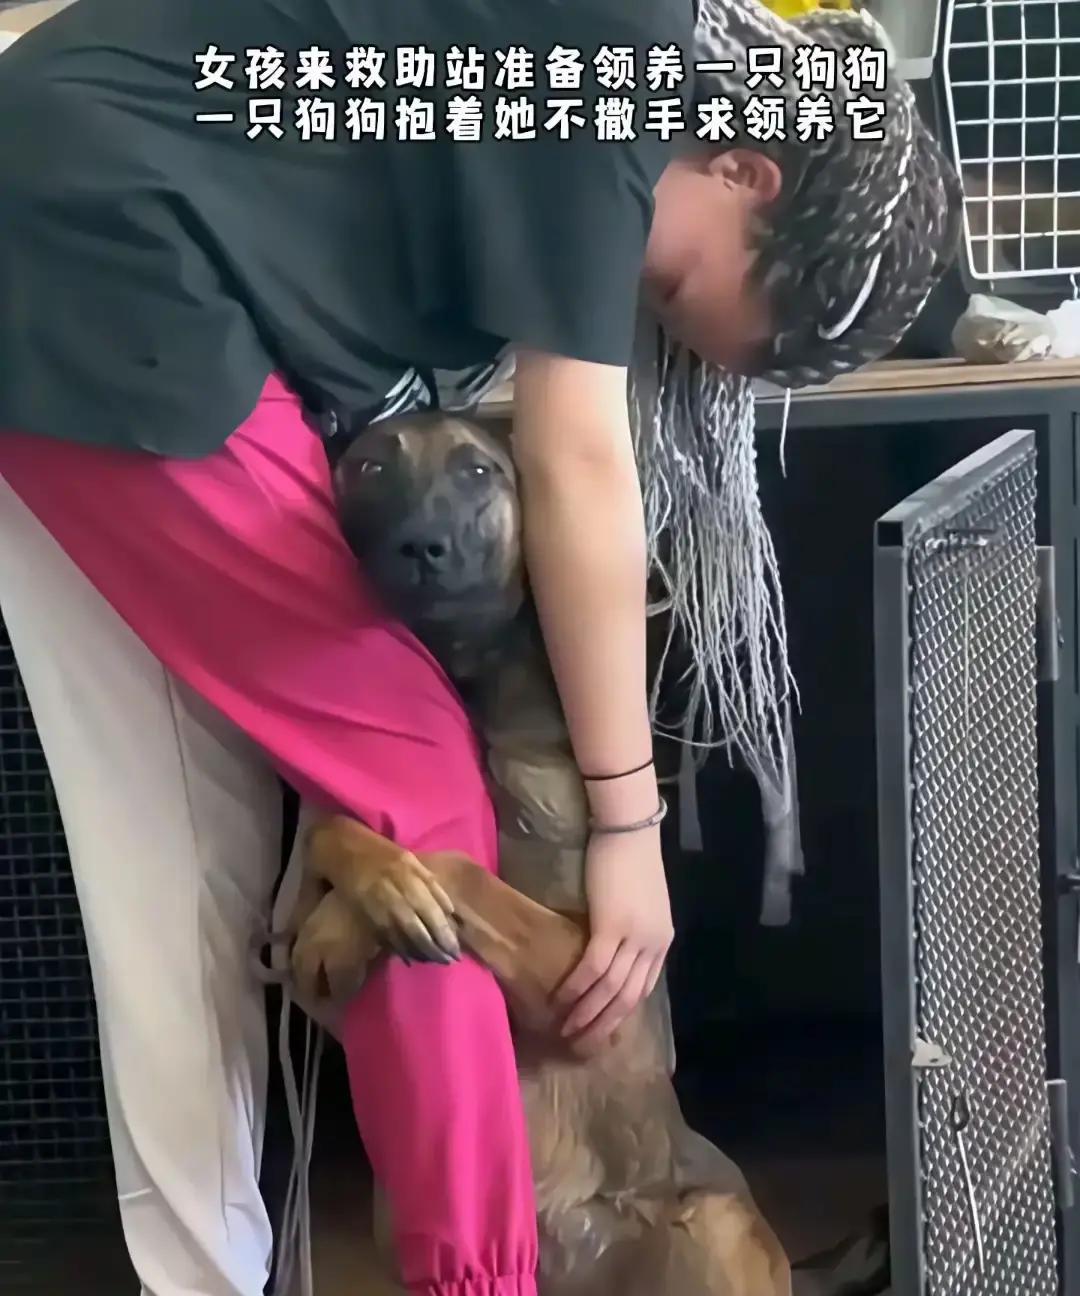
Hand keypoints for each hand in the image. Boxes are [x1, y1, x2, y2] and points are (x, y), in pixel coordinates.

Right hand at [555, 826, 672, 1047]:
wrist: (629, 828)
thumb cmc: (631, 857)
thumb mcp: (641, 900)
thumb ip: (634, 926)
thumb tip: (613, 946)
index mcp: (662, 940)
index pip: (644, 987)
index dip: (621, 1010)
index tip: (602, 1026)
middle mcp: (652, 944)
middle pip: (629, 996)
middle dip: (604, 1024)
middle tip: (582, 1042)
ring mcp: (634, 937)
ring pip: (610, 988)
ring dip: (588, 1013)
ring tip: (567, 1029)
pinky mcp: (611, 927)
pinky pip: (593, 968)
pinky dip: (577, 988)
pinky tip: (562, 1001)